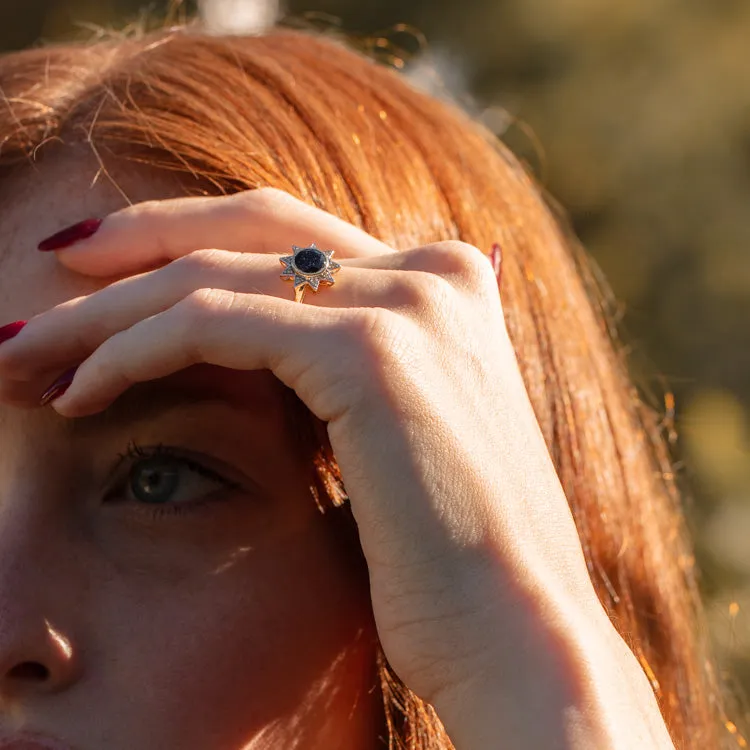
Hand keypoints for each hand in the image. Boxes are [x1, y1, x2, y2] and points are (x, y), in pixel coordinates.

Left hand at [0, 188, 605, 723]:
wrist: (517, 633)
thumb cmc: (452, 559)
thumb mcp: (397, 437)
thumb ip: (347, 373)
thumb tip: (266, 355)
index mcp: (447, 288)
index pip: (296, 238)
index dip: (197, 246)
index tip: (114, 288)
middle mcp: (435, 274)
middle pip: (250, 225)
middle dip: (139, 243)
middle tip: (52, 273)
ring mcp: (407, 303)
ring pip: (213, 272)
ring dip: (107, 310)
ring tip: (30, 351)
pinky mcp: (368, 350)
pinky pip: (211, 324)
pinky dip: (131, 351)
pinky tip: (79, 392)